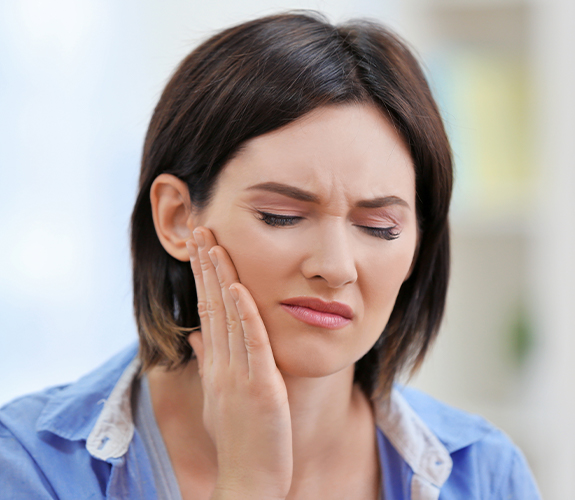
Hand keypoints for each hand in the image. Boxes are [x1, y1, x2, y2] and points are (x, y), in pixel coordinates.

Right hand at [186, 226, 292, 499]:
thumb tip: (196, 333)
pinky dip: (245, 315)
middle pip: (212, 305)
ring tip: (214, 244)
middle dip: (205, 265)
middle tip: (200, 228)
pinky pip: (252, 345)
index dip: (202, 276)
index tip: (200, 246)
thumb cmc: (239, 437)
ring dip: (221, 279)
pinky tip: (240, 288)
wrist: (248, 480)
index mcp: (216, 364)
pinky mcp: (260, 387)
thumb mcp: (219, 395)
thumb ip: (209, 360)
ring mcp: (238, 375)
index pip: (206, 310)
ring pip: (228, 318)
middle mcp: (221, 364)